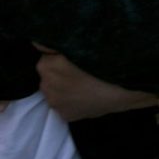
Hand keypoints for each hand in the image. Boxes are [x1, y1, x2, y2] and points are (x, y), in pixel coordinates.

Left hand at [34, 48, 157, 121]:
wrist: (122, 89)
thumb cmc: (102, 63)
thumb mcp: (79, 46)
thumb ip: (54, 44)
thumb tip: (36, 42)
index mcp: (46, 66)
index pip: (46, 57)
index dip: (59, 56)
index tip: (72, 59)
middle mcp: (46, 85)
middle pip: (48, 75)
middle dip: (58, 73)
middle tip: (79, 72)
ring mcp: (55, 103)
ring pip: (55, 91)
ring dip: (63, 87)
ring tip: (83, 84)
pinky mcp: (65, 115)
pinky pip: (63, 105)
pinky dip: (70, 101)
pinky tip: (85, 96)